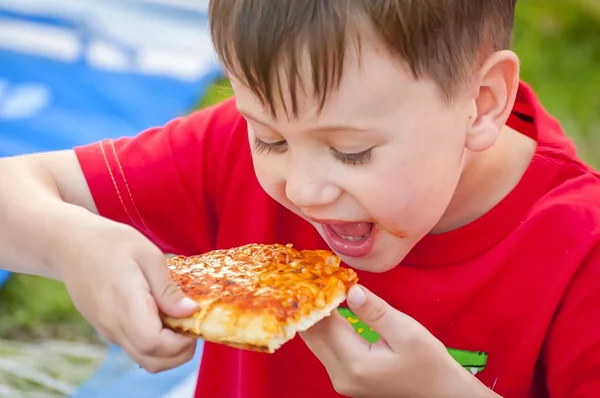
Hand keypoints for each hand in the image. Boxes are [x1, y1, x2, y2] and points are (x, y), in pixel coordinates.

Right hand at [52, 211, 198, 372]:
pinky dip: (155, 345)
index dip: (180, 343)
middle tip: (193, 327)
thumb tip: (190, 311)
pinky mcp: (106, 329)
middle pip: (152, 360)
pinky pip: (134, 347)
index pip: (153, 343)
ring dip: (169, 352)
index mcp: (125, 304)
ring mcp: (108, 330)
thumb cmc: (111, 242)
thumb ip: (168, 288)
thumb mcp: (147, 254)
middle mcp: (114, 325)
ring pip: (143, 359)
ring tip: (181, 322)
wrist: (70, 244)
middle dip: (180, 353)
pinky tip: (163, 318)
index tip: (195, 323)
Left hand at [300, 285, 498, 397]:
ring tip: (317, 287)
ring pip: (315, 341)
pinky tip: (326, 308)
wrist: (440, 394)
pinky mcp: (343, 377)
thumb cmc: (428, 364)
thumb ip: (375, 311)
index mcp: (355, 363)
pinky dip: (322, 326)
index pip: (324, 324)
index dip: (319, 297)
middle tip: (311, 275)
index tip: (318, 273)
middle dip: (310, 305)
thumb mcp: (407, 332)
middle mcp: (340, 375)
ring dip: (314, 314)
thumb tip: (350, 290)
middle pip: (312, 334)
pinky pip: (324, 347)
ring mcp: (340, 379)